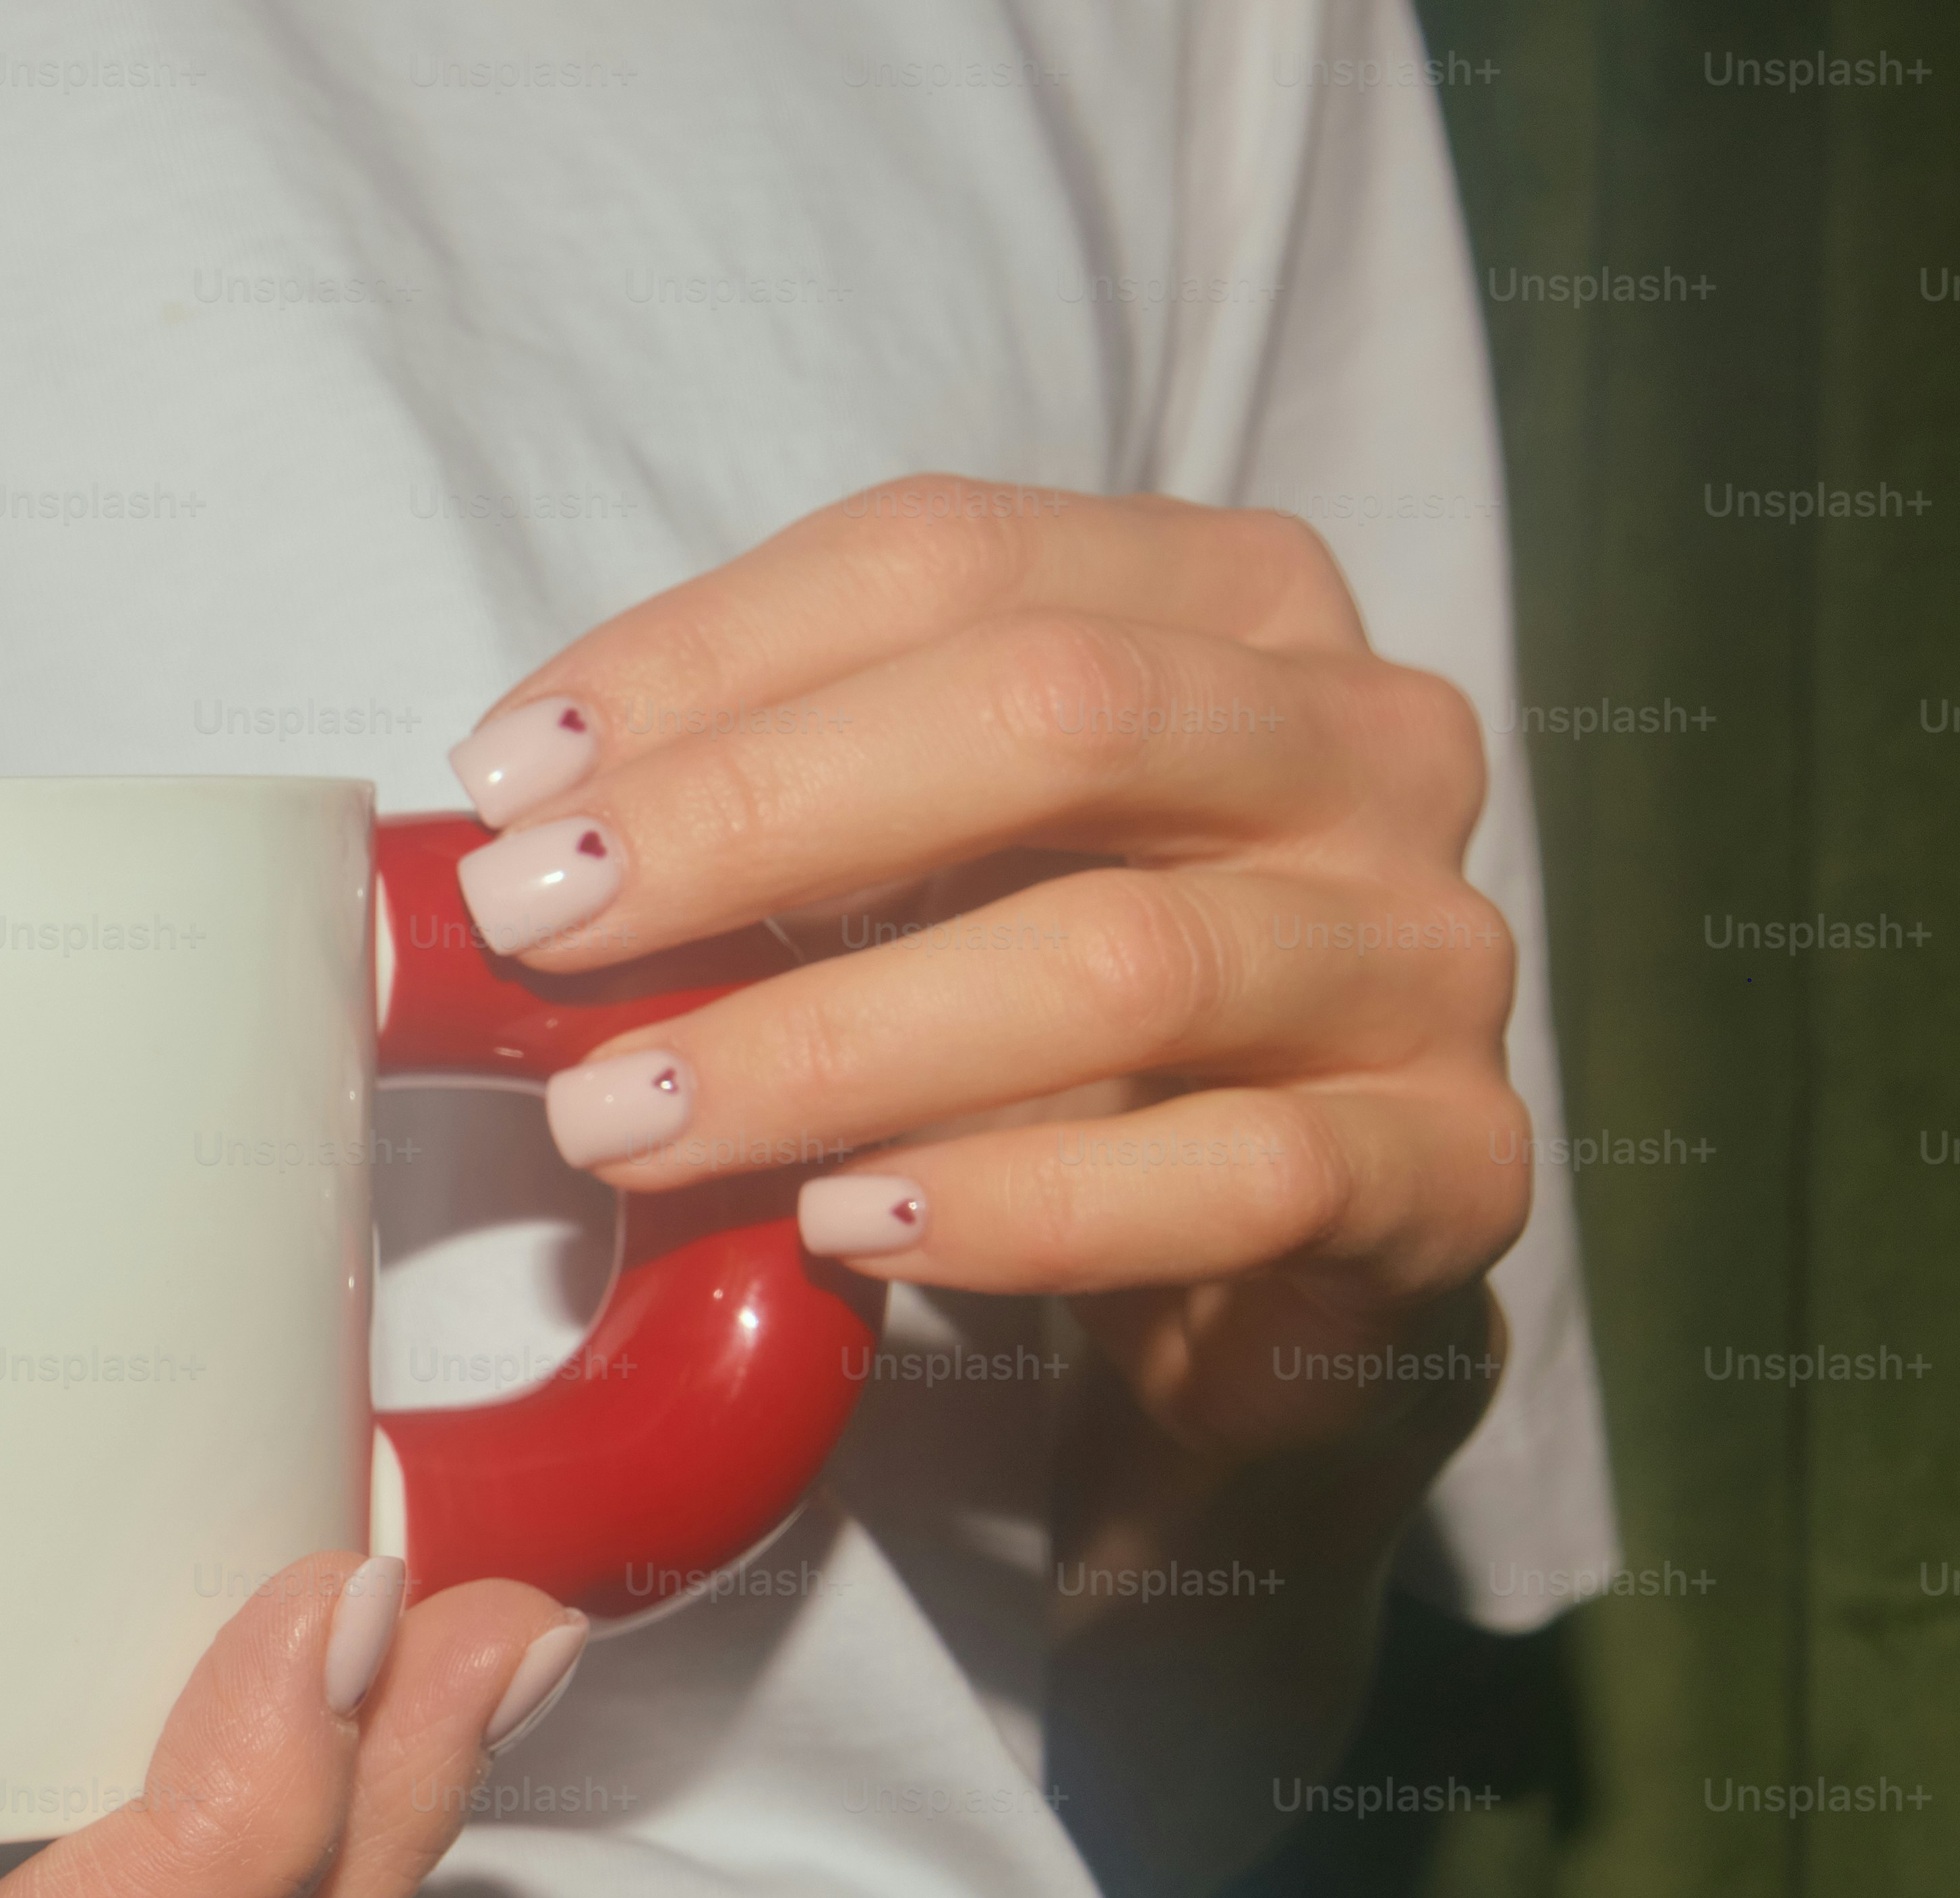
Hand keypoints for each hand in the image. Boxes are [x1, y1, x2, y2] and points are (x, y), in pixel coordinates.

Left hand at [441, 473, 1526, 1461]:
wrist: (1263, 1276)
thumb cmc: (1047, 1039)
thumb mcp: (916, 879)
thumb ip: (773, 821)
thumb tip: (512, 826)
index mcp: (1232, 605)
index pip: (950, 559)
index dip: (710, 655)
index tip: (507, 779)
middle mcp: (1363, 743)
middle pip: (1053, 715)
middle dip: (754, 820)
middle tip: (535, 925)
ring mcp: (1425, 954)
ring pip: (1126, 962)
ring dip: (834, 1043)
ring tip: (625, 1116)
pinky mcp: (1452, 1167)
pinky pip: (1235, 1175)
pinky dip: (1020, 1207)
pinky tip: (848, 1226)